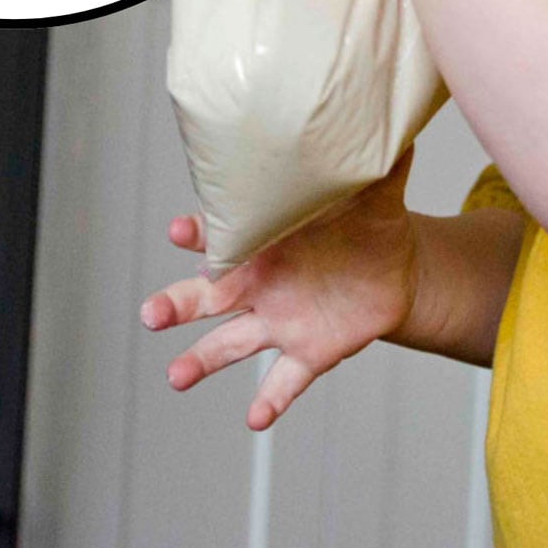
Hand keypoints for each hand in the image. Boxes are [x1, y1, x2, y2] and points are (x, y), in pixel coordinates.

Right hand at [141, 148, 417, 430]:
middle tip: (151, 314)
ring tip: (176, 376)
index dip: (198, 234)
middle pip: (204, 296)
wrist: (396, 273)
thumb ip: (378, 169)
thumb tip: (396, 129)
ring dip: (200, 360)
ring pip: (228, 342)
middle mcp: (259, 283)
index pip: (221, 235)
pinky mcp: (306, 352)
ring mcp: (278, 320)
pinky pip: (283, 380)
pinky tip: (255, 418)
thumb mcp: (374, 197)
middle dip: (175, 304)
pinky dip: (269, 398)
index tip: (179, 230)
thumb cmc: (369, 226)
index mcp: (265, 241)